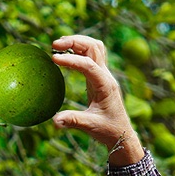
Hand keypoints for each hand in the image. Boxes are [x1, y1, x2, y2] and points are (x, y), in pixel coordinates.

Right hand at [51, 35, 144, 165]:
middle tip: (54, 45)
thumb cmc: (108, 130)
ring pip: (94, 47)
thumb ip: (73, 121)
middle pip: (93, 46)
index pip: (89, 64)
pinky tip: (65, 54)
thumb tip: (54, 121)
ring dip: (77, 42)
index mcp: (105, 86)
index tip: (53, 58)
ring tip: (58, 45)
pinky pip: (90, 56)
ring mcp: (103, 75)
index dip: (71, 59)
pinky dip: (78, 50)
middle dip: (74, 41)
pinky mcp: (98, 78)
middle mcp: (106, 76)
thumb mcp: (90, 126)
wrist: (121, 134)